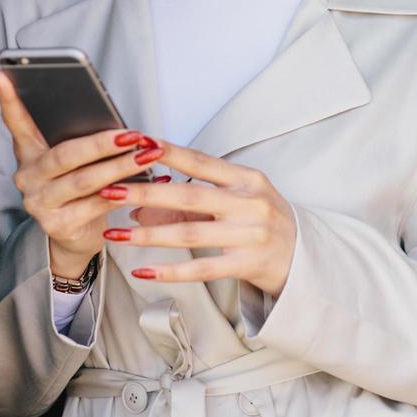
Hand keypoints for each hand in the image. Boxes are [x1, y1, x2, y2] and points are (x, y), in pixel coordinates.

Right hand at [0, 68, 163, 277]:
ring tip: (148, 156)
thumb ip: (83, 141)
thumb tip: (118, 126)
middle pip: (65, 155)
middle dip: (102, 143)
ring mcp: (39, 203)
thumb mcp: (76, 162)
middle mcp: (28, 176)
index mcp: (29, 152)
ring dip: (120, 167)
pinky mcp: (57, 225)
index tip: (1, 74)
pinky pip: (96, 205)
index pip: (16, 122)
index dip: (9, 100)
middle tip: (133, 134)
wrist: (76, 236)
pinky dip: (123, 193)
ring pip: (84, 181)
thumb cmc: (81, 188)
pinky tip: (144, 184)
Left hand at [98, 141, 297, 297]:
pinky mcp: (246, 264)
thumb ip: (189, 203)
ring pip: (190, 234)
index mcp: (247, 180)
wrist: (304, 257)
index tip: (138, 145)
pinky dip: (169, 271)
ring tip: (115, 233)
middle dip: (147, 193)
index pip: (202, 163)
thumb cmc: (263, 222)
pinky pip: (201, 268)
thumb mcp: (234, 203)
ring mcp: (249, 235)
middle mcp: (250, 204)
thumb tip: (139, 208)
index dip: (169, 153)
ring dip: (148, 235)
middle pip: (190, 197)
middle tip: (112, 191)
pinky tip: (143, 271)